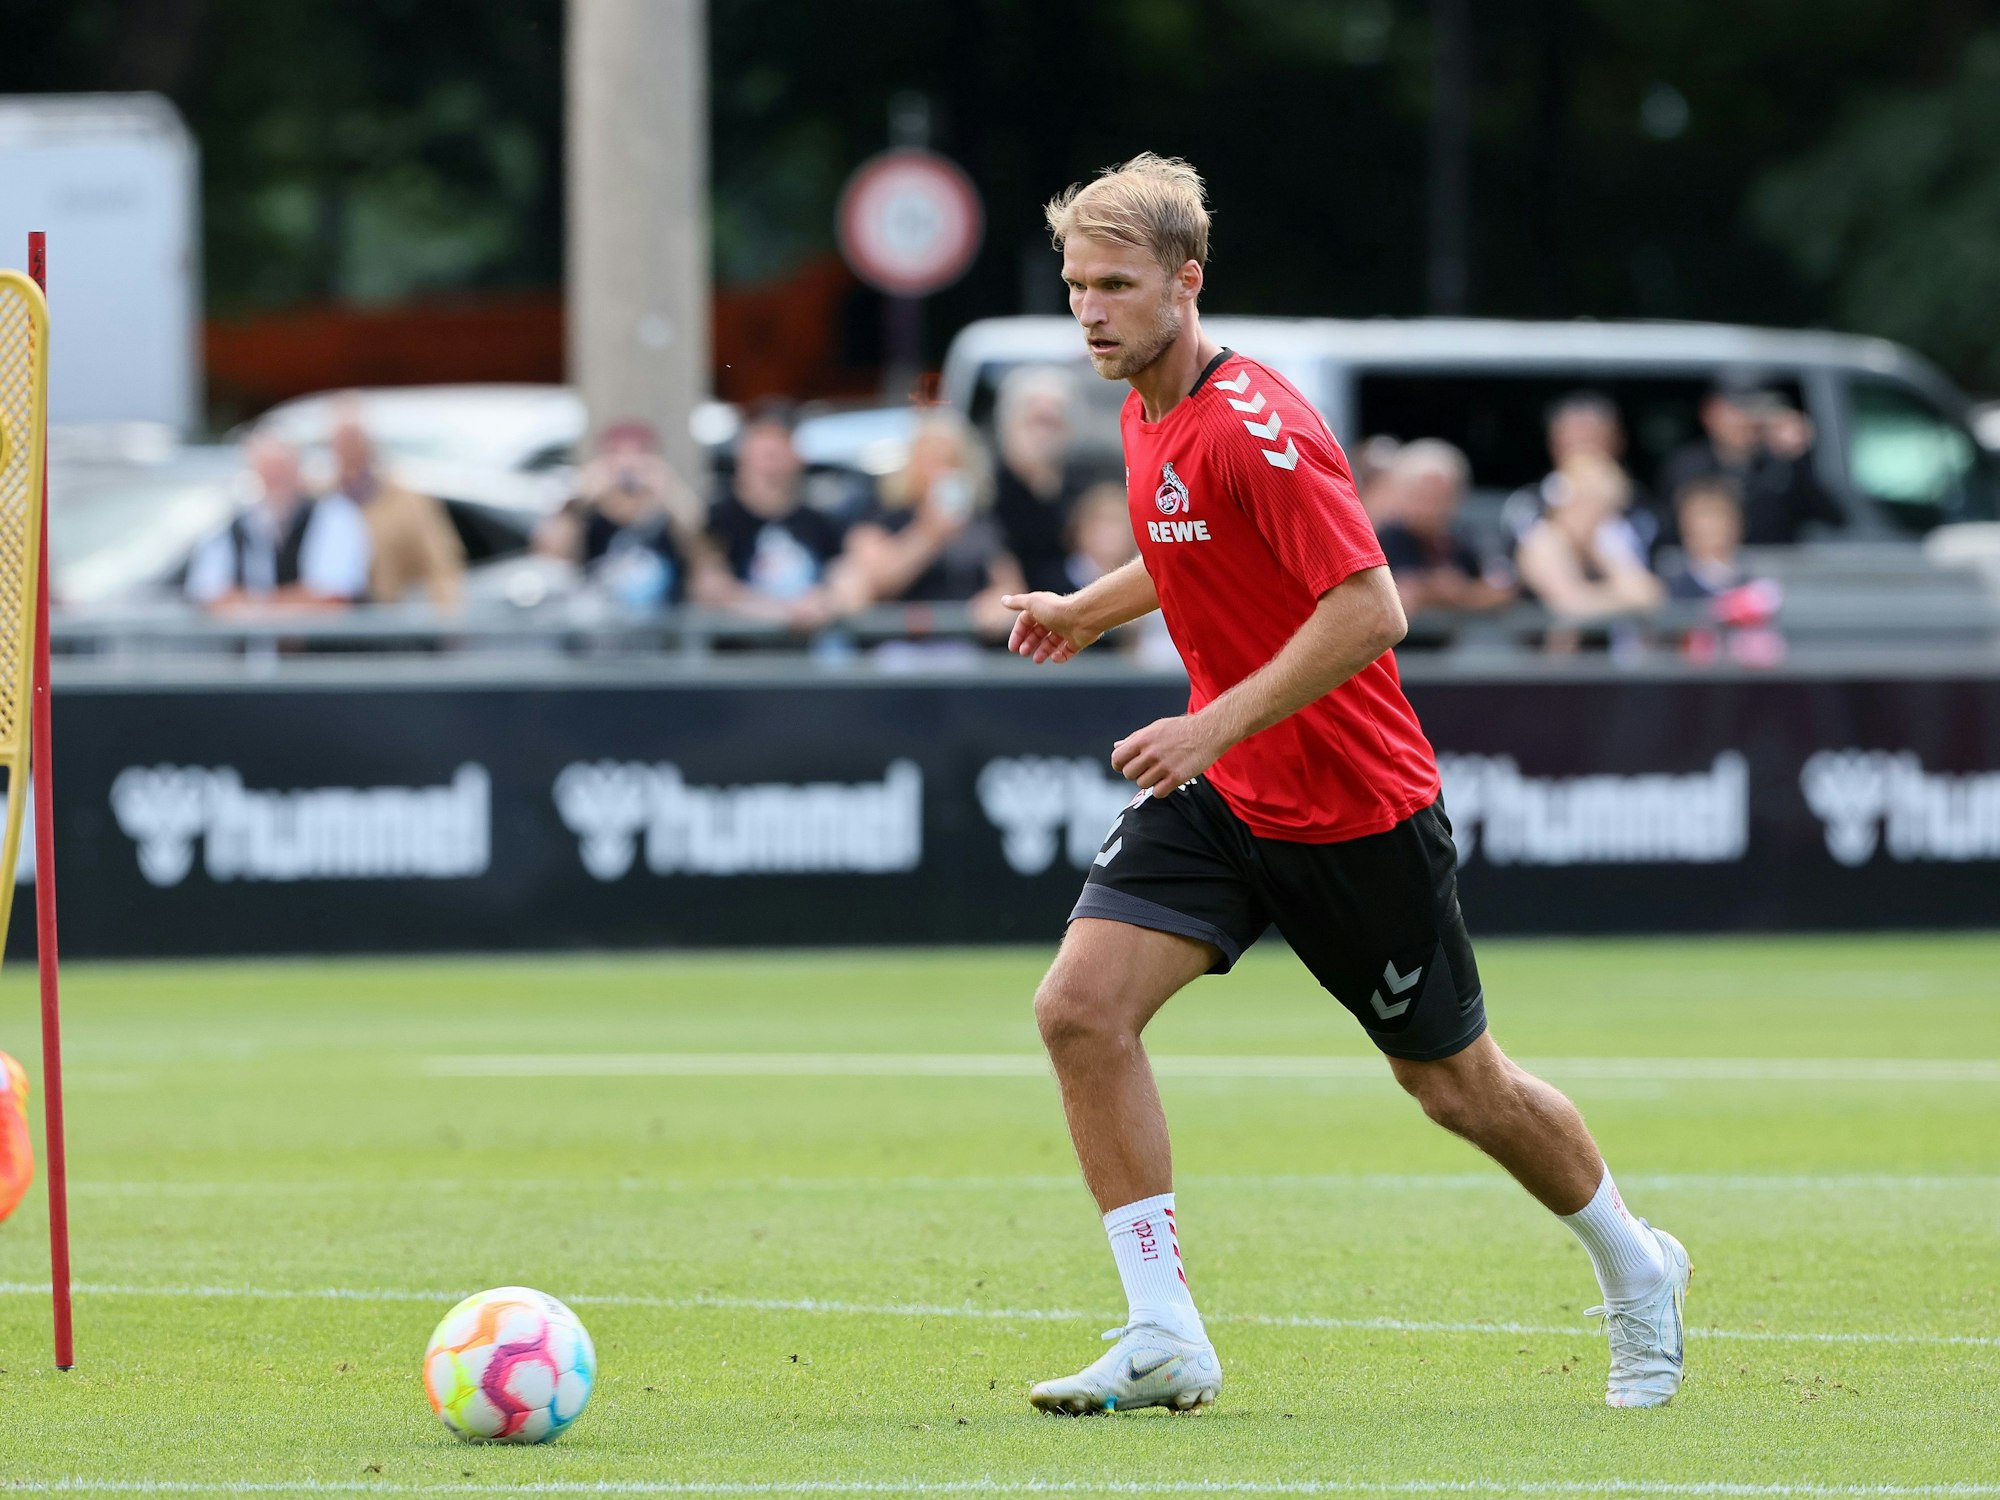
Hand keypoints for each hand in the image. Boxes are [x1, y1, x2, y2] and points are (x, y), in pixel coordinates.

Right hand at [1002, 591, 1100, 663]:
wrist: (1083, 617)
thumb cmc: (1056, 610)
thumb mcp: (1032, 604)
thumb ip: (1017, 603)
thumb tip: (1003, 600)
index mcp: (1042, 609)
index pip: (1026, 622)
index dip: (1018, 634)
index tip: (1013, 647)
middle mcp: (1054, 619)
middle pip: (1038, 633)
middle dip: (1029, 643)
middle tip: (1024, 653)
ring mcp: (1066, 630)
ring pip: (1052, 643)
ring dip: (1043, 652)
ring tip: (1037, 660)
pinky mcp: (1078, 640)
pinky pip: (1067, 651)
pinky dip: (1060, 656)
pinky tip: (1055, 658)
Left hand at [1112, 714, 1228, 797]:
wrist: (1209, 732)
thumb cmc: (1181, 729)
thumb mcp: (1155, 728)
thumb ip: (1135, 738)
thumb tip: (1117, 746)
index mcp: (1143, 739)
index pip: (1118, 758)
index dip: (1119, 764)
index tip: (1126, 766)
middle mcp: (1151, 753)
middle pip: (1128, 774)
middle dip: (1135, 773)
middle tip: (1147, 769)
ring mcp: (1164, 766)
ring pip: (1142, 784)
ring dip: (1149, 781)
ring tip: (1160, 772)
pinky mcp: (1177, 777)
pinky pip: (1157, 792)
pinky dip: (1160, 789)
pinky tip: (1167, 780)